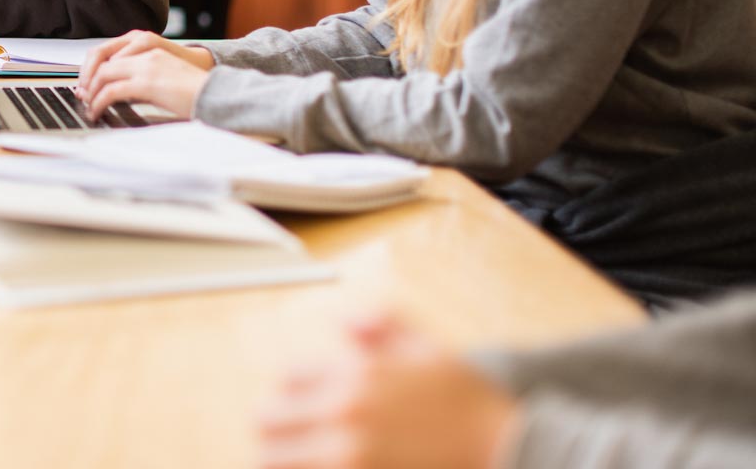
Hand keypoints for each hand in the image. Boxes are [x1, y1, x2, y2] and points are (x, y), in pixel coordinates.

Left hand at [74, 31, 213, 121]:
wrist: (216, 91)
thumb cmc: (193, 86)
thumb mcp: (162, 73)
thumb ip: (141, 74)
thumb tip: (117, 90)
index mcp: (146, 44)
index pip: (107, 49)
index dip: (90, 66)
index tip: (84, 83)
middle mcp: (144, 50)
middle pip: (99, 57)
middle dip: (86, 78)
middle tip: (81, 95)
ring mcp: (145, 65)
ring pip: (103, 74)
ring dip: (91, 91)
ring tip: (89, 106)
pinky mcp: (147, 82)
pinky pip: (112, 90)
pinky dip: (99, 102)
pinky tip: (98, 111)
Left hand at [259, 314, 518, 468]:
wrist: (508, 450)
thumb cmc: (467, 404)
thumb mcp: (426, 350)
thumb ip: (381, 326)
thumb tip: (342, 321)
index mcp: (353, 376)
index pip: (287, 378)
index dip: (298, 391)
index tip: (313, 403)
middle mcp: (343, 416)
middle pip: (268, 421)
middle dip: (280, 428)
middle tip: (299, 438)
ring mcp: (349, 459)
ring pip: (275, 460)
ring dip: (287, 458)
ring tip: (307, 458)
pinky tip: (325, 466)